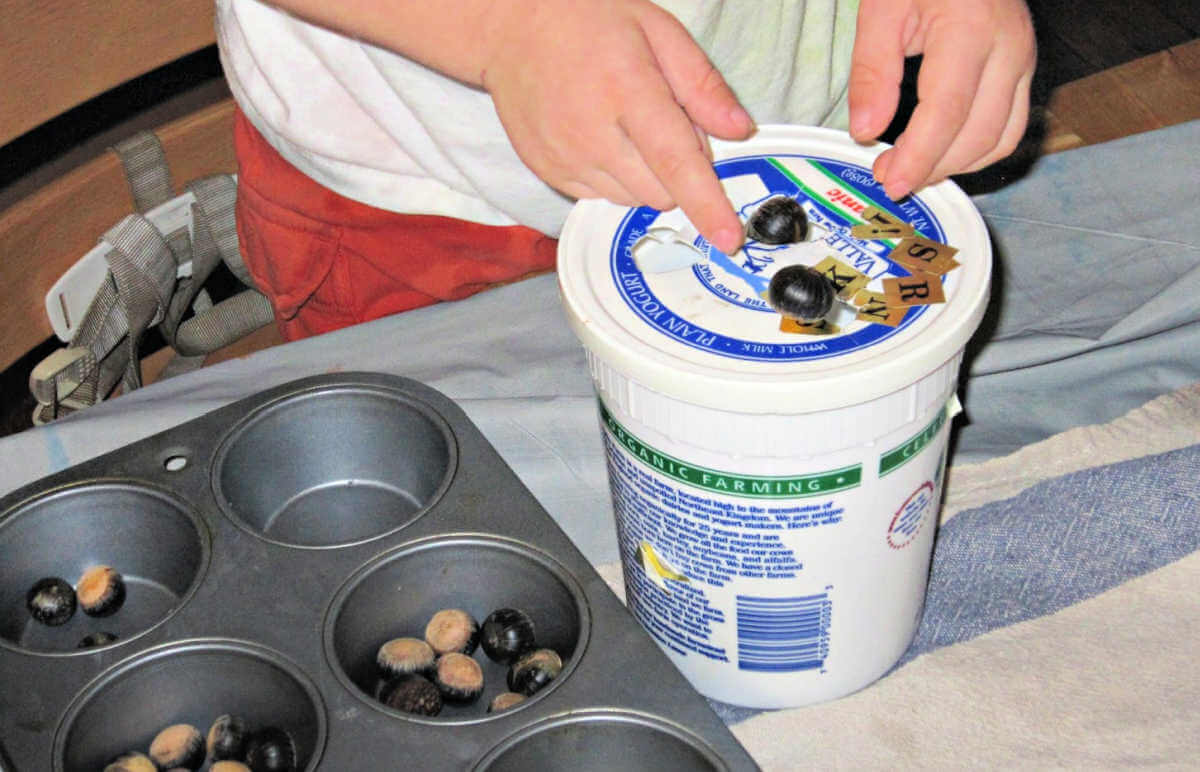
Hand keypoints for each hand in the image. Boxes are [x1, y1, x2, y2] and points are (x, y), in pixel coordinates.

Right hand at [479, 0, 754, 253]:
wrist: (510, 27)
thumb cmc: (586, 19)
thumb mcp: (656, 28)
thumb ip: (701, 83)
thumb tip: (738, 130)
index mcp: (627, 90)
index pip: (676, 162)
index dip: (707, 205)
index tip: (728, 237)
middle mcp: (592, 133)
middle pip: (660, 191)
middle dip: (677, 172)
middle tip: (662, 123)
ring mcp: (565, 157)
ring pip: (632, 199)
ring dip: (645, 176)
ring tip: (625, 125)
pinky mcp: (548, 171)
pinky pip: (600, 196)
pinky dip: (614, 177)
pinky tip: (600, 136)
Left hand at [847, 0, 1036, 199]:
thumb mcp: (882, 11)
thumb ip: (872, 72)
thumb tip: (866, 131)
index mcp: (971, 28)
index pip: (947, 112)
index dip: (919, 156)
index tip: (890, 180)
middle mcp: (1009, 47)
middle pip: (978, 134)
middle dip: (933, 167)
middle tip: (890, 177)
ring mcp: (1024, 59)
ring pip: (1001, 138)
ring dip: (956, 166)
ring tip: (912, 169)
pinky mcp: (1025, 68)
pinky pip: (1010, 127)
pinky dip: (977, 151)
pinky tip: (941, 154)